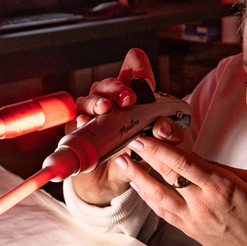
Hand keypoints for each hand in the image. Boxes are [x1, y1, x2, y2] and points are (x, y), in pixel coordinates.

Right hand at [69, 48, 185, 204]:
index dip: (136, 65)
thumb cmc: (136, 156)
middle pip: (109, 84)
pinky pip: (76, 122)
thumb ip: (170, 135)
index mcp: (131, 98)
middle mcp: (109, 101)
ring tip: (105, 108)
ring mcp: (90, 114)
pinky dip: (82, 121)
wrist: (112, 180)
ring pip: (90, 99)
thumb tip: (162, 127)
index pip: (132, 72)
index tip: (140, 66)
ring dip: (98, 101)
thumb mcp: (160, 146)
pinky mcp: (77, 131)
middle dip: (119, 88)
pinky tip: (85, 122)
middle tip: (129, 99)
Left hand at [117, 136, 246, 245]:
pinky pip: (163, 212)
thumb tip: (197, 159)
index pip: (184, 162)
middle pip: (167, 175)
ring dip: (138, 178)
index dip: (161, 149)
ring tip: (123, 163)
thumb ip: (221, 169)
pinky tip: (138, 186)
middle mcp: (203, 203)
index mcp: (221, 187)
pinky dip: (148, 198)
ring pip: (157, 196)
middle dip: (145, 157)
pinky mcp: (189, 231)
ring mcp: (193, 219)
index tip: (145, 137)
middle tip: (128, 142)